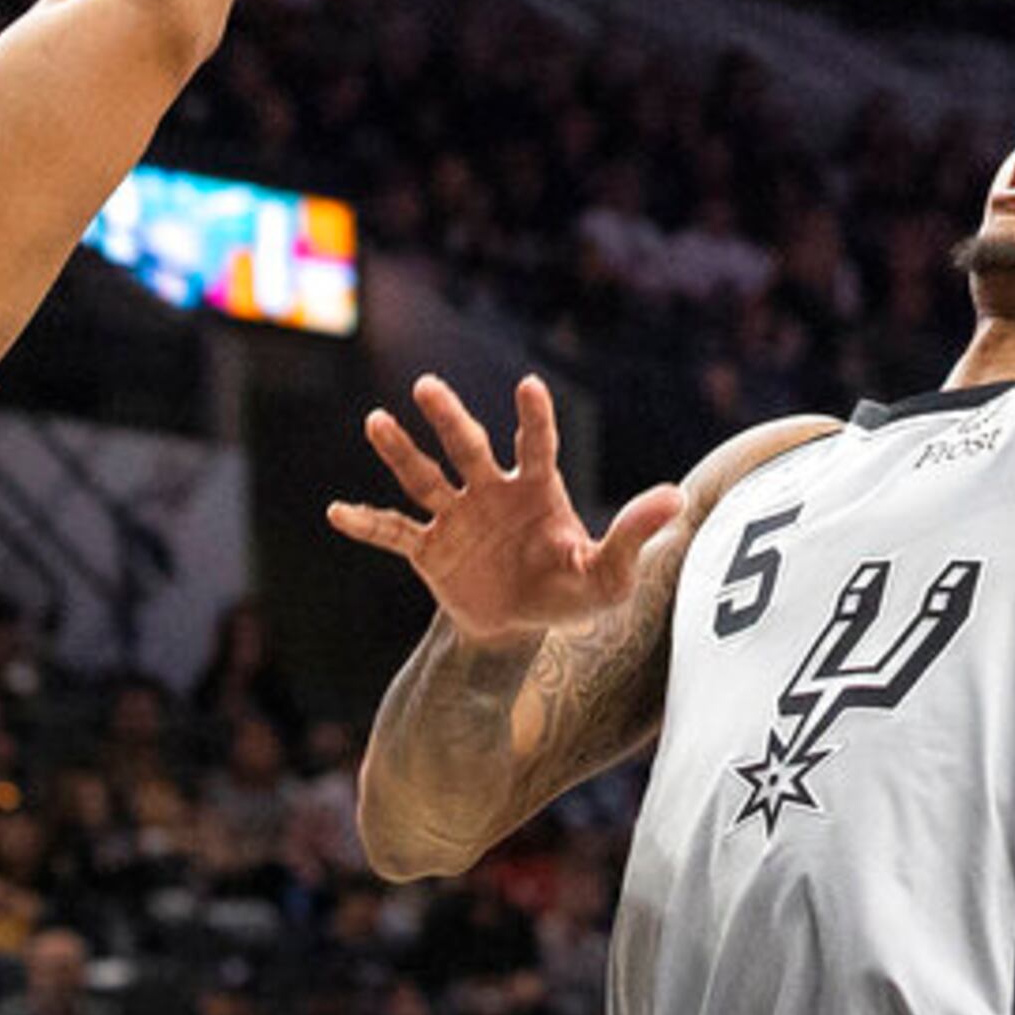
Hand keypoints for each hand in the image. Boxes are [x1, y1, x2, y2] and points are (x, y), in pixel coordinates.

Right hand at [327, 374, 680, 649]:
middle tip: (427, 385)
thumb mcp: (608, 576)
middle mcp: (490, 492)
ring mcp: (456, 518)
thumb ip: (633, 536)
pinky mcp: (429, 550)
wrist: (520, 629)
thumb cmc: (570, 592)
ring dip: (398, 451)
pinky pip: (393, 532)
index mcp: (536, 490)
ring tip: (375, 422)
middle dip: (448, 418)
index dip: (533, 418)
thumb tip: (677, 499)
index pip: (536, 445)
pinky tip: (336, 511)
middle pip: (467, 447)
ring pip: (423, 477)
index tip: (528, 386)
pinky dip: (366, 524)